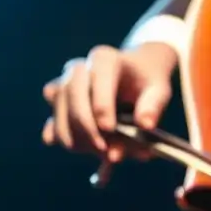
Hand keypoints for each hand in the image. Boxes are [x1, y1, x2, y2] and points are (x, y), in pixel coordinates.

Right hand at [42, 42, 177, 162]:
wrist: (134, 75)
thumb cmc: (147, 82)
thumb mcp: (159, 89)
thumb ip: (153, 105)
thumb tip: (145, 124)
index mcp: (105, 59)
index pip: (98, 77)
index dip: (101, 104)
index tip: (109, 129)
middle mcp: (80, 68)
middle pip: (72, 92)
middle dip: (84, 124)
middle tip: (102, 149)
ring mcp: (65, 84)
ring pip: (59, 108)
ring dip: (73, 135)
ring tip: (98, 152)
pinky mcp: (60, 104)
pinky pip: (52, 119)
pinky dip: (58, 136)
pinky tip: (72, 147)